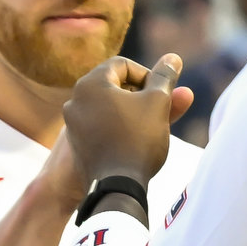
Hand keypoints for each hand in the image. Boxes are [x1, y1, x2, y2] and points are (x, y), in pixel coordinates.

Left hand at [62, 52, 188, 187]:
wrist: (117, 187)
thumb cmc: (138, 140)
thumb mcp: (157, 102)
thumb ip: (165, 77)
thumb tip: (173, 58)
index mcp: (90, 83)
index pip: (123, 65)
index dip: (148, 75)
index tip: (162, 93)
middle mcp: (75, 99)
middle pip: (114, 85)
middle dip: (141, 94)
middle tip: (161, 109)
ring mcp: (73, 123)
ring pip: (109, 107)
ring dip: (132, 110)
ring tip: (152, 125)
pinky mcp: (77, 143)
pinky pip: (101, 125)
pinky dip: (120, 126)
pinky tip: (137, 140)